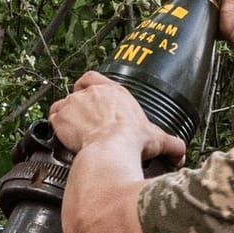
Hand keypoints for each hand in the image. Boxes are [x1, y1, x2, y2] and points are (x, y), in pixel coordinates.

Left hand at [49, 73, 185, 162]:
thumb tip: (181, 155)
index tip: (87, 95)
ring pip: (62, 105)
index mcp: (114, 91)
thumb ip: (172, 145)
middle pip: (75, 94)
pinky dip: (56, 127)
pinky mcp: (61, 116)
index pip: (92, 77)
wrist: (112, 149)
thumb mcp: (157, 140)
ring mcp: (74, 102)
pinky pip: (52, 119)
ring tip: (72, 133)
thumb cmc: (133, 141)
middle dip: (77, 108)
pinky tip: (63, 137)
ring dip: (65, 117)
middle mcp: (92, 92)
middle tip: (82, 123)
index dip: (86, 86)